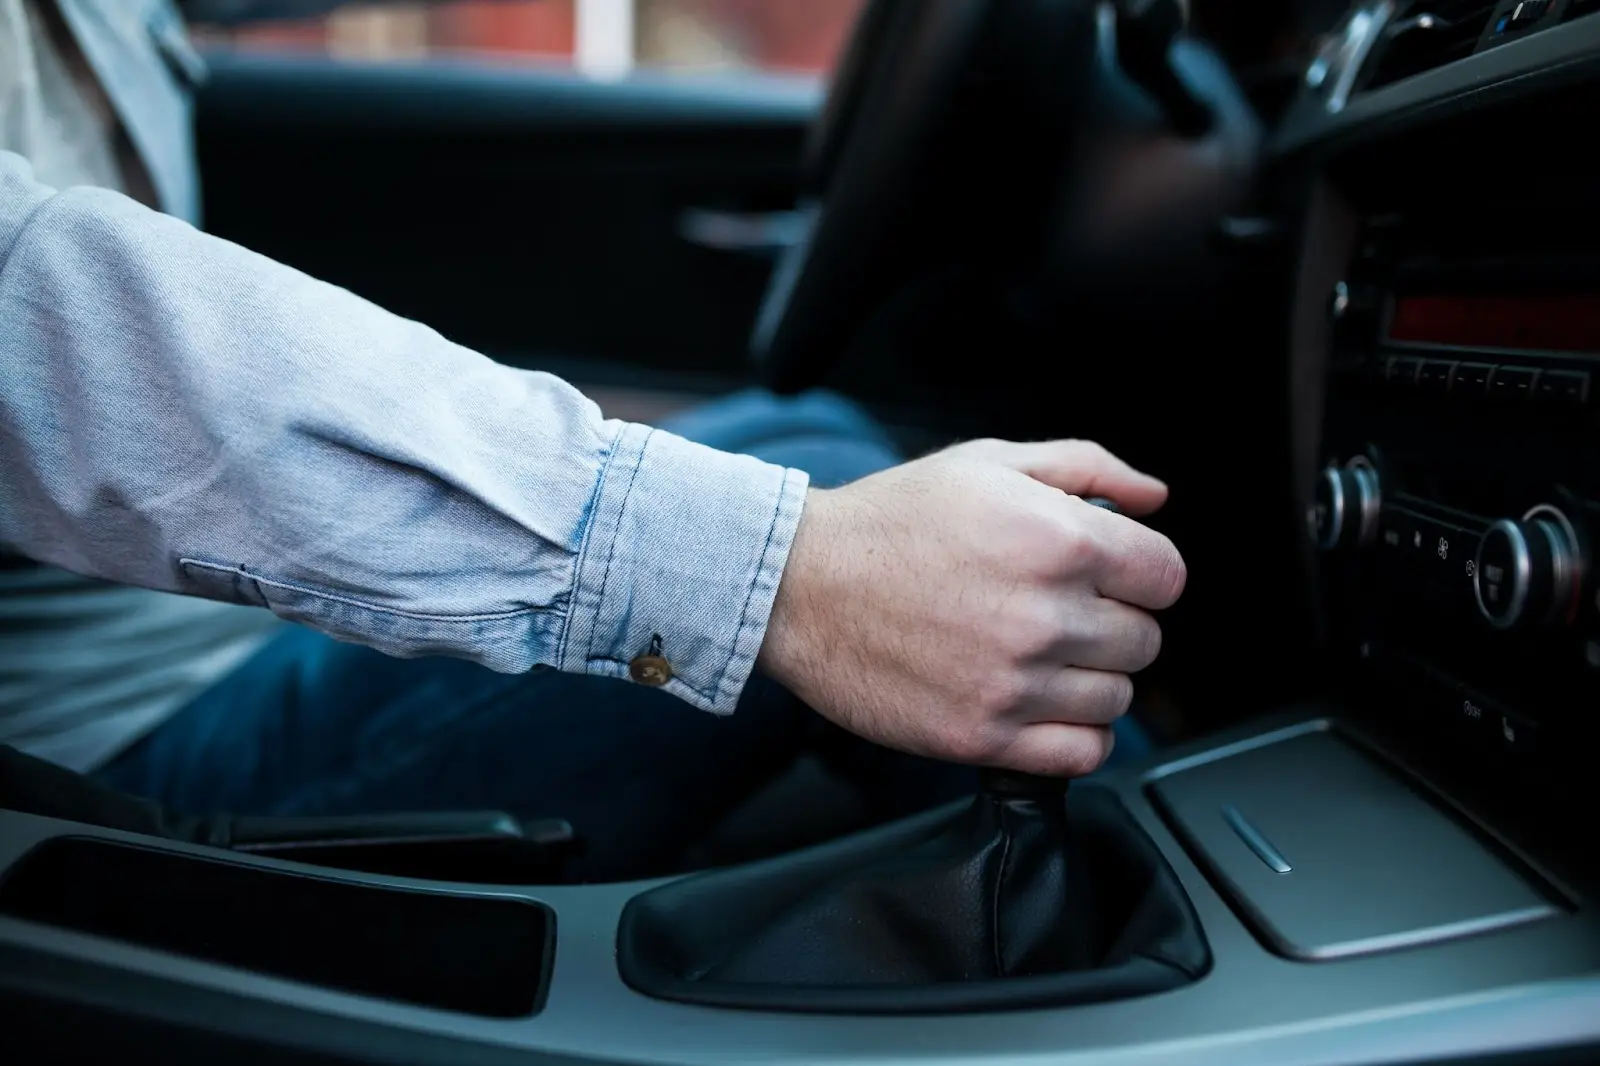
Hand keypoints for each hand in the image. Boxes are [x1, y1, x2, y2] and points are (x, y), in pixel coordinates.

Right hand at [757, 438, 1185, 775]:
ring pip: (1117, 699)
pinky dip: (1074, 734)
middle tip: (1058, 611)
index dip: (1141, 573)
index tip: (1109, 577)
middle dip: (1111, 622)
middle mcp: (1047, 615)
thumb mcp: (989, 461)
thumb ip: (1086, 467)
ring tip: (1036, 655)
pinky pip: (1084, 753)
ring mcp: (1016, 683)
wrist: (800, 584)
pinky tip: (1038, 702)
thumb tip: (1154, 498)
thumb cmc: (890, 521)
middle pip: (1145, 641)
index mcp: (1060, 539)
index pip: (1167, 576)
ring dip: (1090, 679)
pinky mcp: (983, 736)